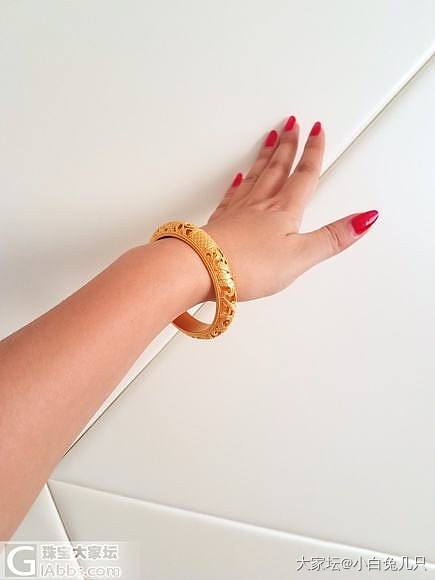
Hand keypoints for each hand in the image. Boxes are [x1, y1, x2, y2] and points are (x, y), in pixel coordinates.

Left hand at [203, 117, 377, 301]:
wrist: (202, 268)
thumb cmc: (248, 265)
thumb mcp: (301, 256)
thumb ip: (332, 238)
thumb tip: (365, 218)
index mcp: (284, 211)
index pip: (304, 175)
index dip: (313, 152)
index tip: (317, 130)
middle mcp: (261, 204)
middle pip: (278, 167)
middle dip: (288, 144)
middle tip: (292, 123)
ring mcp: (238, 211)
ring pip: (256, 175)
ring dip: (266, 154)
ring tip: (271, 137)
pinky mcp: (220, 222)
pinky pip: (233, 193)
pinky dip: (239, 182)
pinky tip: (239, 177)